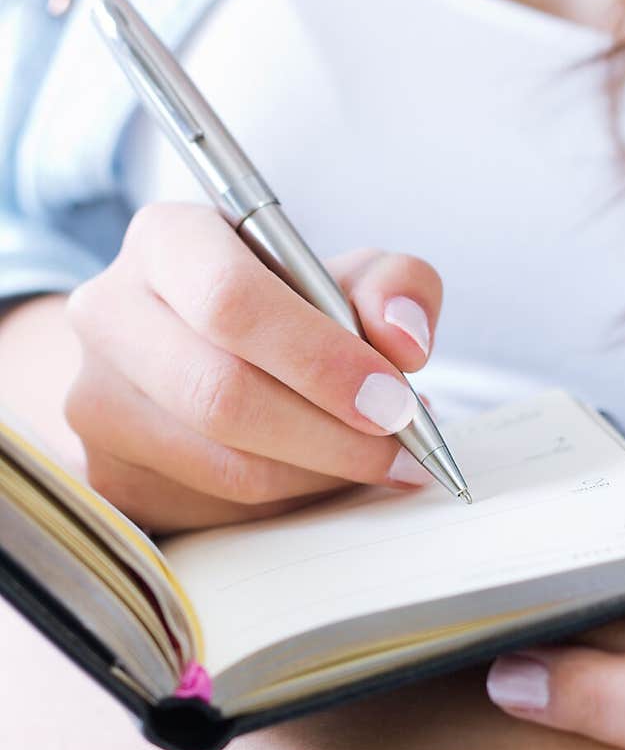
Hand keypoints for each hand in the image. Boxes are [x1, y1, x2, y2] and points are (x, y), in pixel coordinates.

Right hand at [64, 202, 441, 530]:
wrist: (191, 354)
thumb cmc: (285, 310)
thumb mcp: (350, 277)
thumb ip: (397, 288)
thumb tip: (403, 339)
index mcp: (169, 241)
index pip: (232, 301)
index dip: (320, 360)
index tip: (392, 400)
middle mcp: (111, 314)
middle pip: (221, 395)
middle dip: (330, 434)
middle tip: (399, 449)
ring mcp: (96, 400)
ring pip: (223, 466)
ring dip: (318, 475)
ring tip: (373, 460)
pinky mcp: (108, 473)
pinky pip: (215, 508)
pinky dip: (288, 499)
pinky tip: (321, 474)